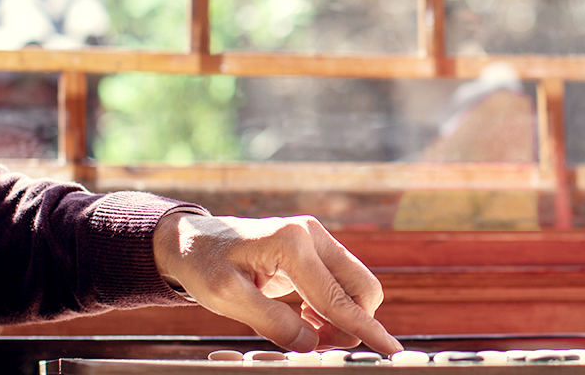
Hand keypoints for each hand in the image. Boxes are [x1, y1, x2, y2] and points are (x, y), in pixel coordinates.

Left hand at [152, 212, 401, 353]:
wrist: (194, 241)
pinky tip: (305, 318)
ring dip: (342, 316)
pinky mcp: (315, 247)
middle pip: (361, 287)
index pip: (337, 298)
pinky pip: (340, 283)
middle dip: (353, 323)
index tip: (390, 351)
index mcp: (292, 243)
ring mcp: (316, 238)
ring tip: (307, 332)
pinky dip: (332, 307)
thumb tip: (312, 345)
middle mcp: (311, 234)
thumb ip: (272, 323)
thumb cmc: (205, 266)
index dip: (364, 329)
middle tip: (320, 346)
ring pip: (355, 286)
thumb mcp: (227, 298)